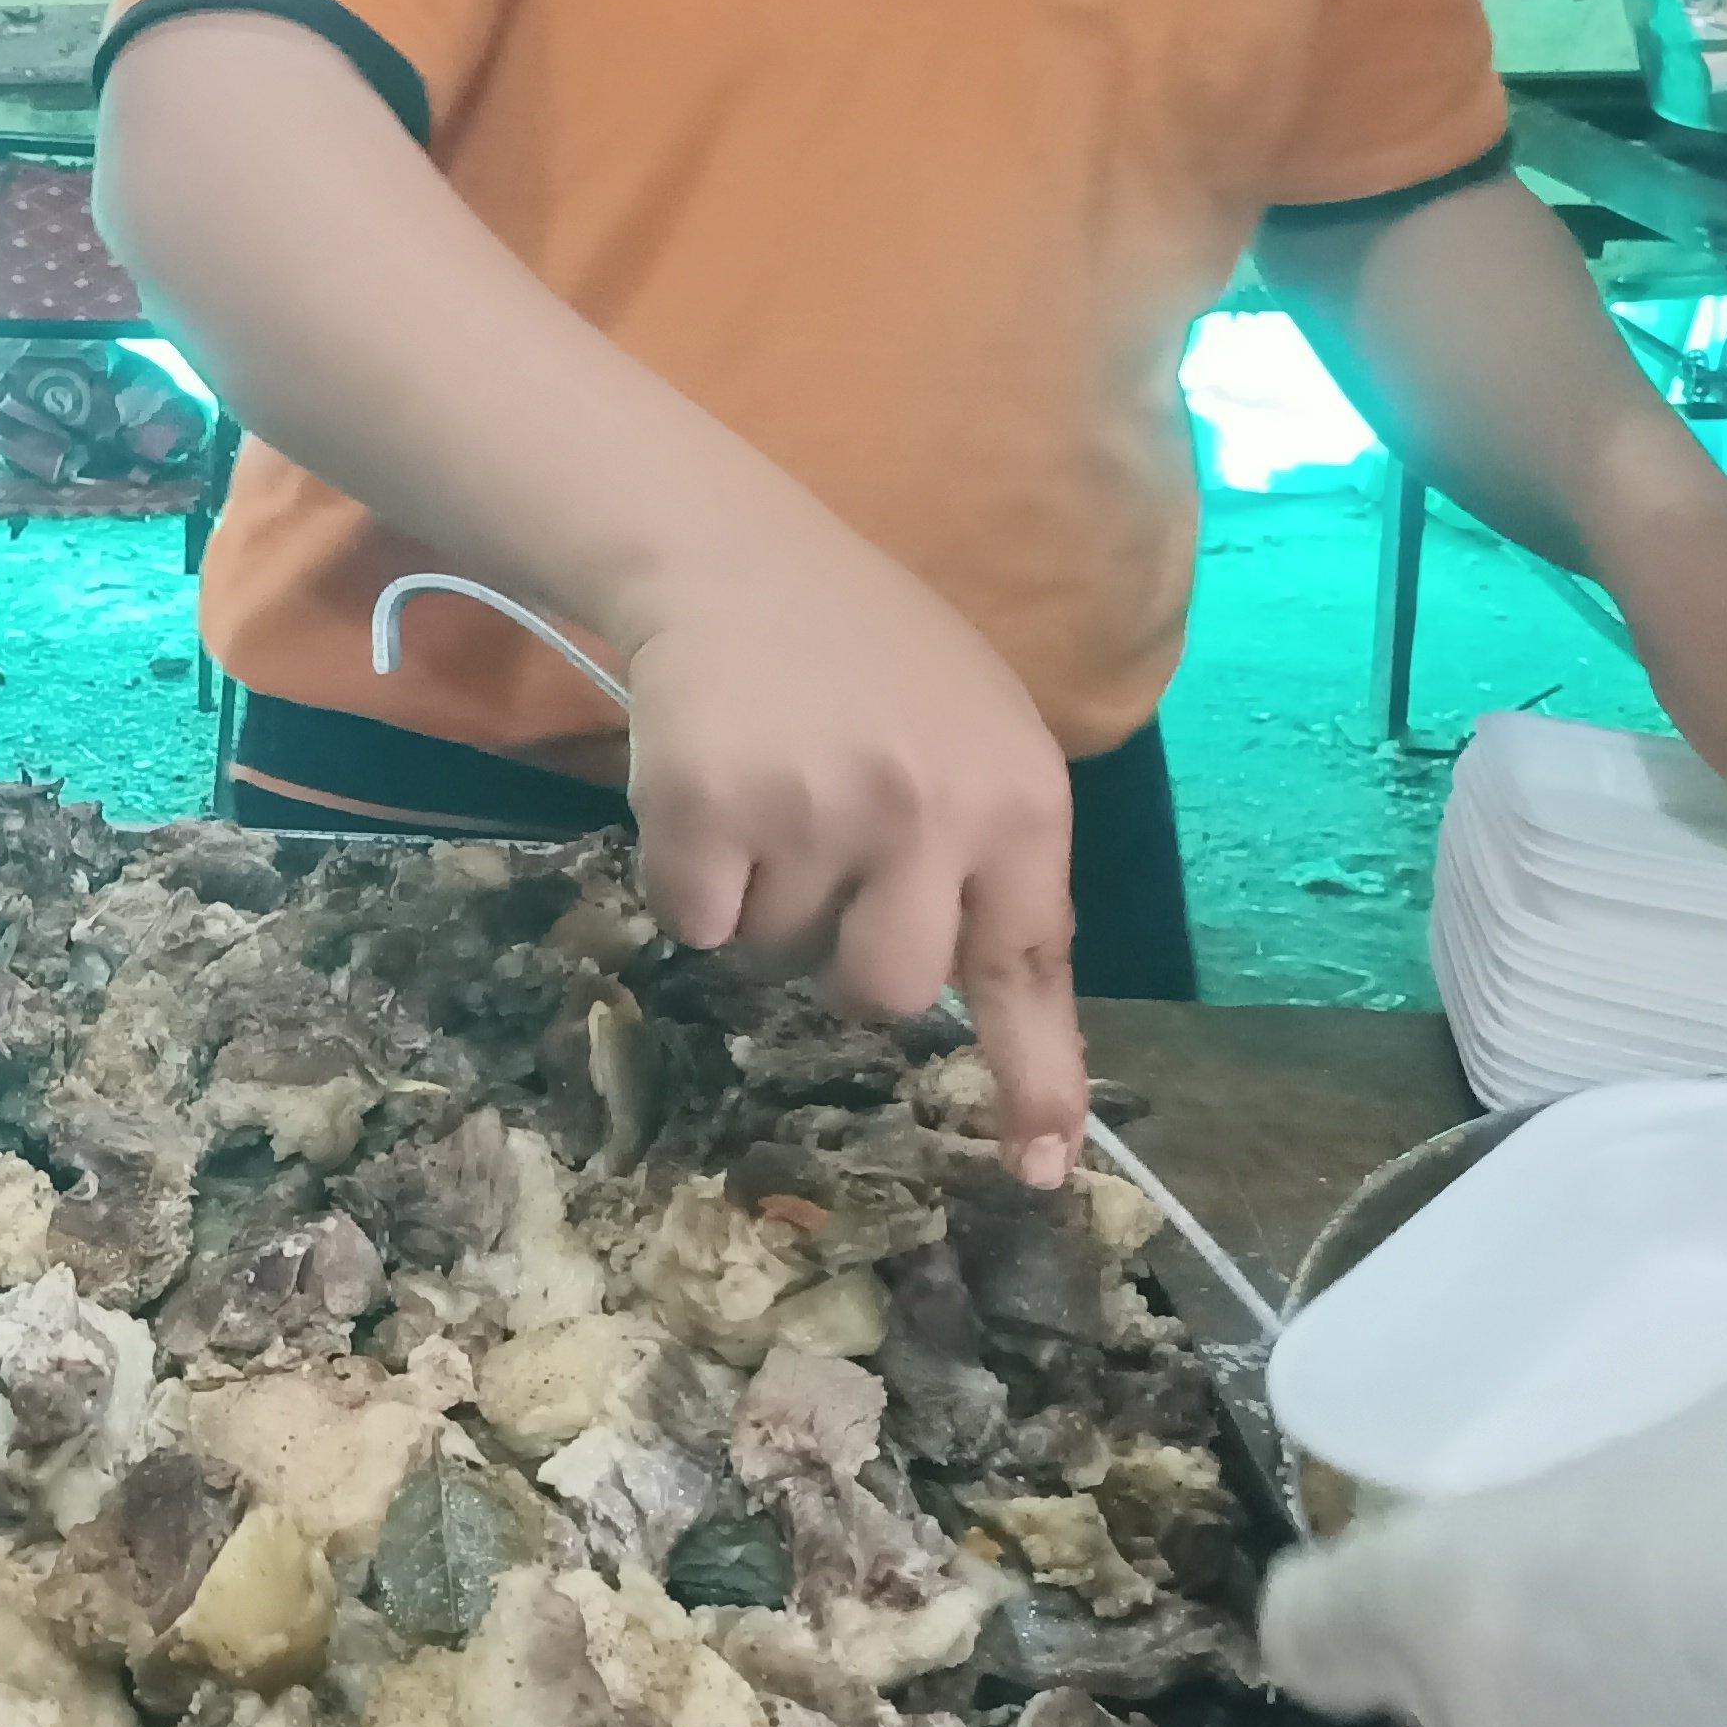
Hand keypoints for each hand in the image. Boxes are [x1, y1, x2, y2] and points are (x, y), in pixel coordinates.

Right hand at [618, 519, 1087, 1185]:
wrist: (733, 557)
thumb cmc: (869, 655)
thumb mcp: (978, 738)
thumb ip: (994, 857)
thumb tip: (993, 1007)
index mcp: (1017, 801)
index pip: (1033, 966)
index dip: (1036, 1077)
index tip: (1035, 1169)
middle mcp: (928, 813)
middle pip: (887, 993)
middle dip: (847, 960)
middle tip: (826, 877)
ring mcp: (815, 813)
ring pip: (782, 960)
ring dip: (765, 907)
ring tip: (770, 803)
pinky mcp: (707, 811)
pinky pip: (698, 924)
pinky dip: (690, 884)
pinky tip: (708, 801)